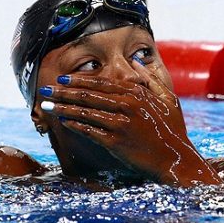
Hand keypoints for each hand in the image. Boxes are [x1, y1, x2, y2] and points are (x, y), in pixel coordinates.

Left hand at [41, 63, 221, 185]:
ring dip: (63, 107)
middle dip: (63, 91)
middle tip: (46, 89)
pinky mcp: (116, 142)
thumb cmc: (173, 131)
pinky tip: (62, 121)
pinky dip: (74, 125)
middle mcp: (127, 105)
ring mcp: (120, 123)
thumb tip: (136, 62)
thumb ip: (150, 79)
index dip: (79, 79)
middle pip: (87, 94)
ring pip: (84, 111)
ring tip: (46, 105)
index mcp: (137, 93)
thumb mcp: (168, 99)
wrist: (177, 160)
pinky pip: (89, 130)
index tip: (63, 77)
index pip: (101, 82)